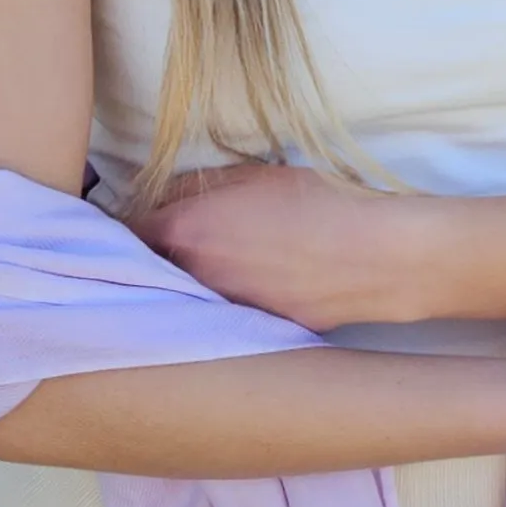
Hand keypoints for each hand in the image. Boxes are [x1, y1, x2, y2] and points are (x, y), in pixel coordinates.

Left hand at [141, 160, 431, 331]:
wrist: (377, 256)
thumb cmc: (318, 202)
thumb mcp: (254, 174)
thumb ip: (198, 183)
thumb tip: (164, 191)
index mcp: (187, 231)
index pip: (128, 232)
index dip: (128, 223)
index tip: (135, 218)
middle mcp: (196, 279)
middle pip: (155, 269)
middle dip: (159, 255)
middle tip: (178, 237)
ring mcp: (226, 311)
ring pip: (192, 295)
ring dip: (195, 279)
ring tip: (228, 257)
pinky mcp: (259, 333)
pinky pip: (230, 313)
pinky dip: (233, 298)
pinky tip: (262, 279)